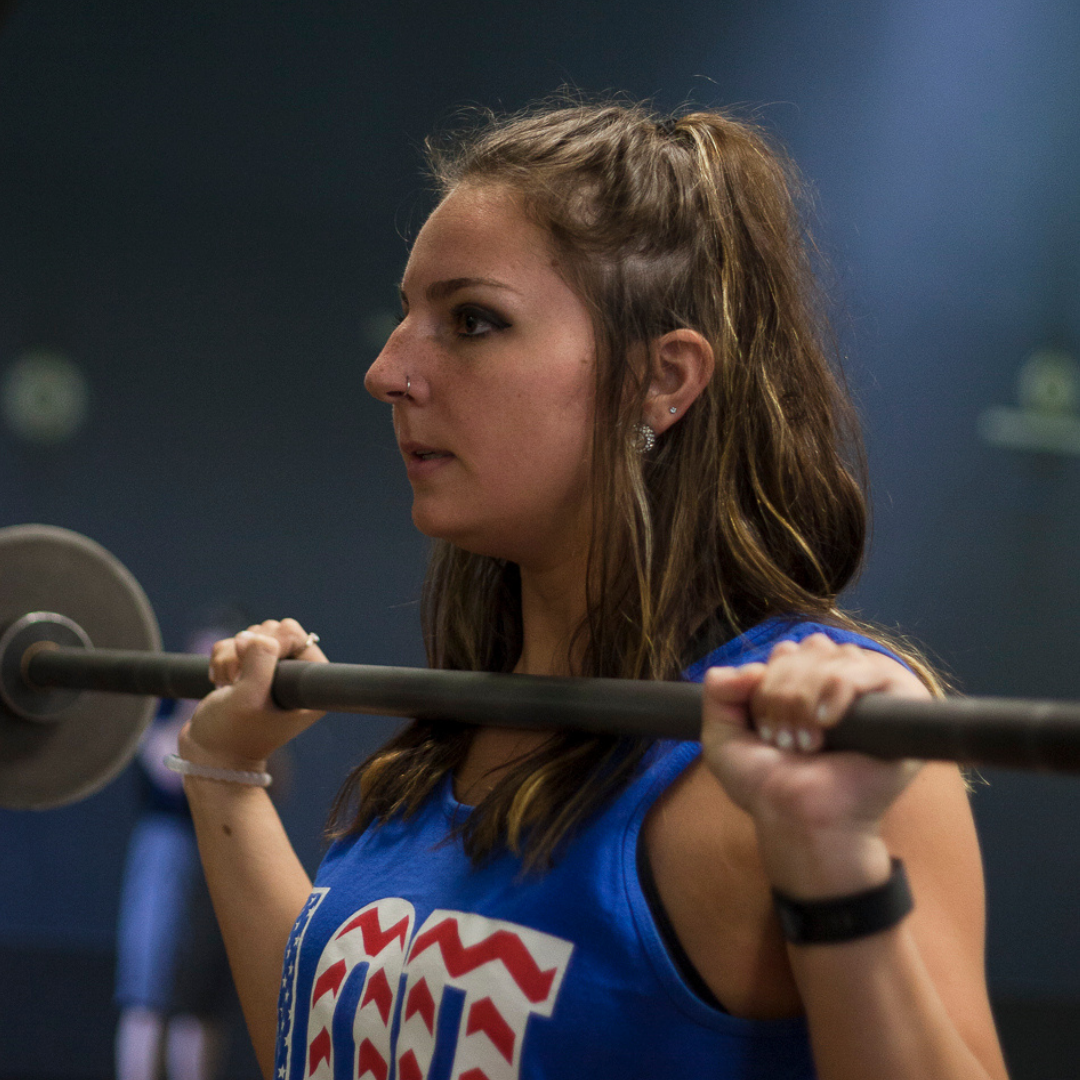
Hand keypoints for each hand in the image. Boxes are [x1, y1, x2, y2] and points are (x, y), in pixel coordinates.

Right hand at [178, 619, 326, 770]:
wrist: (205, 756)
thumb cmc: (231, 734)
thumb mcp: (249, 697)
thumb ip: (260, 661)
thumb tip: (254, 636)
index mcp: (307, 686)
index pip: (297, 636)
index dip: (273, 642)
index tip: (255, 671)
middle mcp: (293, 676)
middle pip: (273, 631)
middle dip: (248, 649)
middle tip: (238, 680)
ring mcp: (270, 672)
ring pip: (251, 635)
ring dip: (231, 655)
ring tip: (228, 685)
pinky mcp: (248, 671)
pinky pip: (234, 644)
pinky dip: (221, 658)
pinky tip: (221, 683)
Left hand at [699, 634, 928, 894]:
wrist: (798, 819)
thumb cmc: (767, 784)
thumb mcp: (722, 736)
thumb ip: (718, 692)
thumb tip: (747, 668)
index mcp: (806, 682)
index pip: (788, 650)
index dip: (767, 682)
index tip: (762, 728)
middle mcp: (840, 681)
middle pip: (809, 648)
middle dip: (783, 691)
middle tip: (783, 739)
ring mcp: (872, 693)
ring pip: (833, 657)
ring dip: (805, 698)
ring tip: (805, 742)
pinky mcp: (903, 706)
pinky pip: (868, 671)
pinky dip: (838, 690)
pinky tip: (826, 722)